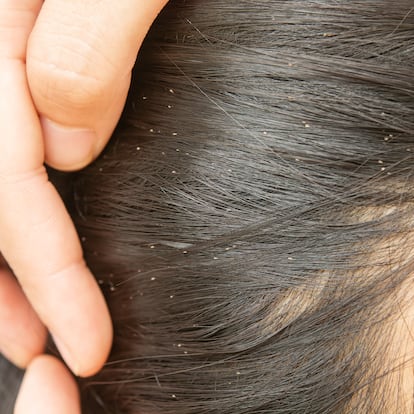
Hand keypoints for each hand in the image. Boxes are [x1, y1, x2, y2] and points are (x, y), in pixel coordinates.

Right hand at [0, 0, 167, 411]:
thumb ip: (84, 44)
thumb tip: (64, 147)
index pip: (5, 181)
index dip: (47, 273)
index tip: (88, 342)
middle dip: (12, 284)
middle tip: (43, 349)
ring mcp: (3, 56)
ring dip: (6, 261)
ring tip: (29, 325)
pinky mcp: (31, 62)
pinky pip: (8, 154)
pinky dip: (21, 211)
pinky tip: (39, 239)